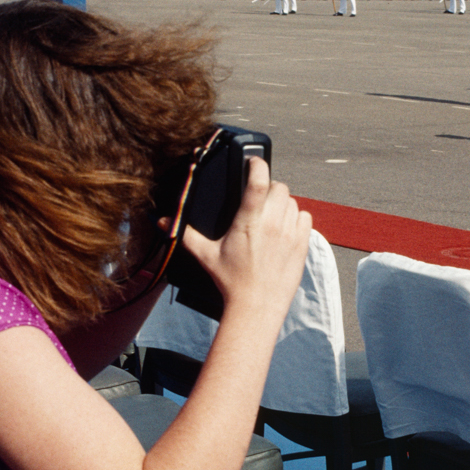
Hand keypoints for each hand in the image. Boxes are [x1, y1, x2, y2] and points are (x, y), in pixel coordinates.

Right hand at [178, 157, 309, 320]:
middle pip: (279, 187)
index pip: (258, 181)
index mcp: (248, 222)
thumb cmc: (231, 281)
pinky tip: (285, 227)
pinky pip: (306, 217)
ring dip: (283, 204)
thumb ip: (186, 235)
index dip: (257, 164)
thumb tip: (163, 222)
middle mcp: (272, 224)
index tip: (253, 162)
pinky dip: (297, 218)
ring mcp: (289, 234)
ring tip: (271, 216)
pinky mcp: (302, 244)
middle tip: (260, 200)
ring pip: (293, 201)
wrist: (257, 307)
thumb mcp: (206, 255)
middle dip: (270, 188)